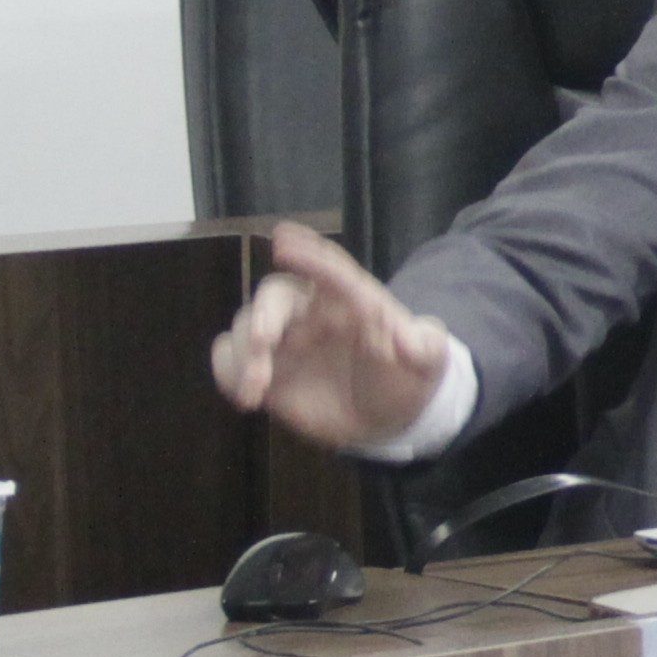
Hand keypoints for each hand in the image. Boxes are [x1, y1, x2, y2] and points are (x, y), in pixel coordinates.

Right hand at [207, 222, 454, 450]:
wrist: (389, 417)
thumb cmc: (408, 376)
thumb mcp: (428, 360)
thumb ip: (422, 346)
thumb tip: (408, 336)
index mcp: (349, 298)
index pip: (327, 266)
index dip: (308, 253)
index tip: (283, 239)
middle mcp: (309, 313)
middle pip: (274, 294)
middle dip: (265, 313)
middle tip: (266, 341)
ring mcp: (283, 342)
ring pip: (245, 328)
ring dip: (243, 355)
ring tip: (255, 392)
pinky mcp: (265, 372)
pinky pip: (229, 360)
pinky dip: (228, 371)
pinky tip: (246, 397)